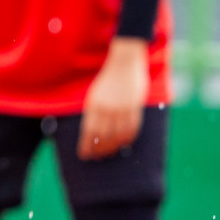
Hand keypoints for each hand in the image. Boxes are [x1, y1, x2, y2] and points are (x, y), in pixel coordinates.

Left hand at [77, 37, 149, 159]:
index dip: (86, 146)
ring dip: (112, 147)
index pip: (89, 131)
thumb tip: (92, 132)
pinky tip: (122, 144)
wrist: (124, 62)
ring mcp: (123, 109)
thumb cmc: (107, 79)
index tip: (84, 155)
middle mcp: (108, 109)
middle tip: (96, 157)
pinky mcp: (135, 107)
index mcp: (94, 105)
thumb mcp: (95, 94)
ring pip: (118, 135)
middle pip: (103, 136)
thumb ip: (94, 112)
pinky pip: (132, 128)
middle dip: (98, 149)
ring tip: (108, 153)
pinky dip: (127, 139)